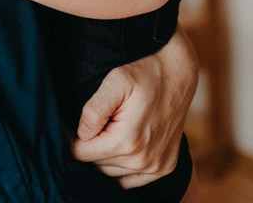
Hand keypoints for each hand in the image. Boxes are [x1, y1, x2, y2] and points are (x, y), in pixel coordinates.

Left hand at [71, 27, 198, 188]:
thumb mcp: (115, 80)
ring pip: (112, 172)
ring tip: (114, 128)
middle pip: (97, 164)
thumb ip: (93, 111)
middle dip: (94, 144)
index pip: (82, 154)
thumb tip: (82, 135)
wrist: (178, 73)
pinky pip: (131, 179)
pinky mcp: (164, 166)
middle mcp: (143, 159)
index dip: (75, 138)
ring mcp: (156, 166)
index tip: (78, 123)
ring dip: (108, 155)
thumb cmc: (145, 73)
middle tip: (102, 120)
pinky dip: (123, 166)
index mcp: (127, 141)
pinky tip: (126, 144)